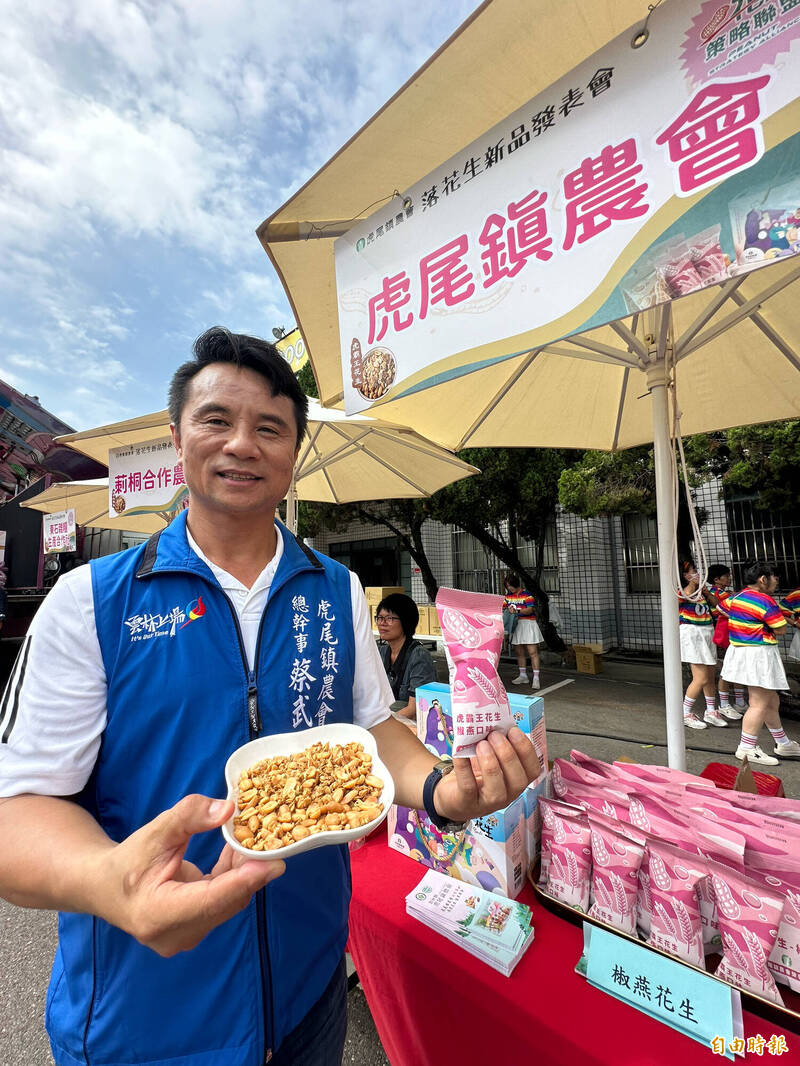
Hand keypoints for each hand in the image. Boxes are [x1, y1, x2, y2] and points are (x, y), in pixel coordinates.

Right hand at [100, 794, 284, 956]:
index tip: (273, 864)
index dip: (243, 881)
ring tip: (256, 840)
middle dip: (250, 871)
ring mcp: (186, 936)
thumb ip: (189, 817)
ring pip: (228, 903)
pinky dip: (233, 878)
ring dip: (244, 873)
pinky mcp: (195, 929)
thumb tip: (228, 809)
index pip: (210, 899)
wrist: (105, 887)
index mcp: (157, 914)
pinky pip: (223, 902)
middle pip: (225, 902)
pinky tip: (239, 852)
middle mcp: (175, 935)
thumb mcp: (154, 832)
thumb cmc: (128, 860)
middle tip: (273, 840)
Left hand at [432, 727, 540, 822]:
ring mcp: (487, 803)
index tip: (513, 730)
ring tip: (482, 744)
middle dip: (508, 754)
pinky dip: (465, 767)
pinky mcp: (466, 803)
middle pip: (517, 780)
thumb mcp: (490, 758)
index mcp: (516, 781)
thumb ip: (496, 744)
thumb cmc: (474, 773)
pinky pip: (468, 786)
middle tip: (495, 735)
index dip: (526, 750)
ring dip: (490, 762)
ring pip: (496, 788)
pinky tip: (461, 753)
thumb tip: (495, 721)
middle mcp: (506, 795)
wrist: (451, 794)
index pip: (533, 770)